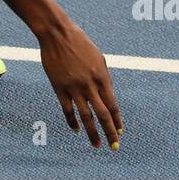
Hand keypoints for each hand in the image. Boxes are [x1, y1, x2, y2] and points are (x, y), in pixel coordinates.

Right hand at [38, 20, 123, 149]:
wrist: (57, 33)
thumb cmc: (79, 43)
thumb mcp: (98, 58)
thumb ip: (103, 78)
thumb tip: (107, 96)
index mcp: (101, 76)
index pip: (112, 104)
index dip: (117, 120)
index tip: (120, 132)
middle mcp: (89, 85)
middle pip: (102, 114)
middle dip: (110, 132)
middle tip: (114, 146)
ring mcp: (74, 87)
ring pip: (86, 117)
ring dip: (92, 133)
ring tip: (97, 145)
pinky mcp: (59, 88)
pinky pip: (67, 110)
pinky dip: (72, 122)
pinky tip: (76, 130)